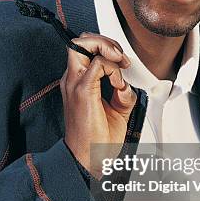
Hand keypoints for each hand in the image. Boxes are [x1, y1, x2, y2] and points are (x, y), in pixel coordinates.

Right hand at [60, 33, 136, 178]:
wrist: (89, 160)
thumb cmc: (98, 140)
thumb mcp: (118, 109)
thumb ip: (122, 92)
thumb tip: (126, 83)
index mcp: (78, 82)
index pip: (84, 48)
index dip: (105, 46)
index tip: (122, 63)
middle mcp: (73, 80)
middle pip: (81, 40)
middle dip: (104, 41)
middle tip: (120, 57)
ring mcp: (75, 84)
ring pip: (84, 44)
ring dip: (108, 49)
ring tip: (120, 66)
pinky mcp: (82, 92)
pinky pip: (97, 65)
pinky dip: (112, 69)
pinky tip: (118, 84)